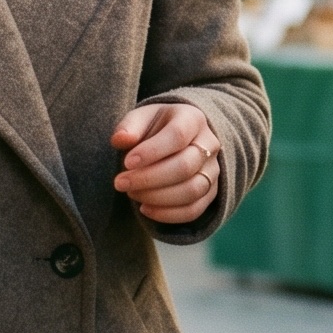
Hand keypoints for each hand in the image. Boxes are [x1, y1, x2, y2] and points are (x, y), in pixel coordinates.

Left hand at [114, 101, 220, 224]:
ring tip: (132, 193)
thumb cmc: (155, 128)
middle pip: (186, 166)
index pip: (178, 135)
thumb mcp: (142, 118)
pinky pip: (194, 210)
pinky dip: (168, 214)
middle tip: (120, 183)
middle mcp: (209, 144)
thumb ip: (130, 126)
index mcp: (193, 119)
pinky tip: (145, 209)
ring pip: (192, 191)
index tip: (126, 162)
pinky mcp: (210, 192)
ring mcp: (213, 170)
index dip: (152, 151)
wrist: (177, 140)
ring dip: (157, 197)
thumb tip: (120, 139)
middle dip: (149, 178)